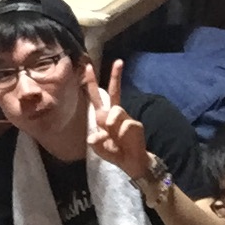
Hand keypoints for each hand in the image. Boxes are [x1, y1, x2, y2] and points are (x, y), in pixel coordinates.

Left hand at [84, 60, 148, 180]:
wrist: (131, 162)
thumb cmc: (114, 152)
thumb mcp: (99, 148)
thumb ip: (95, 142)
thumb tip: (94, 136)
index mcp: (102, 116)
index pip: (96, 97)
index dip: (91, 82)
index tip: (88, 67)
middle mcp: (114, 114)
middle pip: (114, 92)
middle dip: (115, 76)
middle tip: (119, 62)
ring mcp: (126, 118)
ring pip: (116, 111)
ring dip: (112, 123)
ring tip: (113, 135)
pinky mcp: (135, 125)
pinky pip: (126, 124)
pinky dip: (122, 133)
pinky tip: (123, 140)